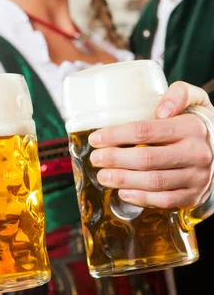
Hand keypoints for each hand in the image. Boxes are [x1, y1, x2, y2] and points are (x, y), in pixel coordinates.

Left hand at [88, 82, 213, 208]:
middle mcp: (196, 153)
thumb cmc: (198, 125)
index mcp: (192, 127)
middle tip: (96, 158)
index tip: (96, 138)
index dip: (116, 135)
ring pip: (153, 182)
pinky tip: (123, 192)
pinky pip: (164, 201)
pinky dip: (141, 198)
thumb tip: (161, 109)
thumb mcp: (196, 101)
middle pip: (146, 159)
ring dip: (123, 181)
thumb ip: (179, 93)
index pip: (146, 130)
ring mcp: (196, 177)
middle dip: (115, 159)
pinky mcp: (193, 195)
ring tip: (102, 176)